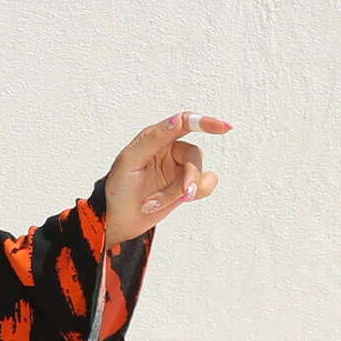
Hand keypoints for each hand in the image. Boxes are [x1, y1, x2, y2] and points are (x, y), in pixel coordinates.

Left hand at [104, 109, 227, 248]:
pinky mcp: (185, 187)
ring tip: (152, 204)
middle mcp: (171, 149)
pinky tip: (174, 203)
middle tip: (184, 196)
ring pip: (198, 175)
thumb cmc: (118, 187)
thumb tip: (176, 120)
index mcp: (156, 137)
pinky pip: (205, 186)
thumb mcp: (130, 161)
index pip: (184, 122)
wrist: (117, 219)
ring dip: (177, 194)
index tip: (223, 128)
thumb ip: (153, 139)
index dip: (205, 122)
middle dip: (188, 178)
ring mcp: (179, 169)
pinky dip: (194, 196)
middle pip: (194, 156)